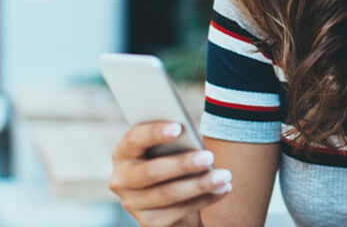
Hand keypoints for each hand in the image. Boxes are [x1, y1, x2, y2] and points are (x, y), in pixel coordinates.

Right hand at [109, 121, 231, 226]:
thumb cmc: (172, 164)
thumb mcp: (168, 150)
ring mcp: (133, 204)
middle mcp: (121, 180)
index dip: (155, 133)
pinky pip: (179, 211)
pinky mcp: (149, 223)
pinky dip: (205, 199)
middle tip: (209, 157)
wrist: (173, 204)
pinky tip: (223, 189)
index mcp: (123, 153)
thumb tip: (191, 136)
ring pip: (168, 194)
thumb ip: (174, 142)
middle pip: (151, 171)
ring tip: (224, 175)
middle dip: (183, 164)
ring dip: (200, 184)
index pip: (134, 139)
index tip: (179, 127)